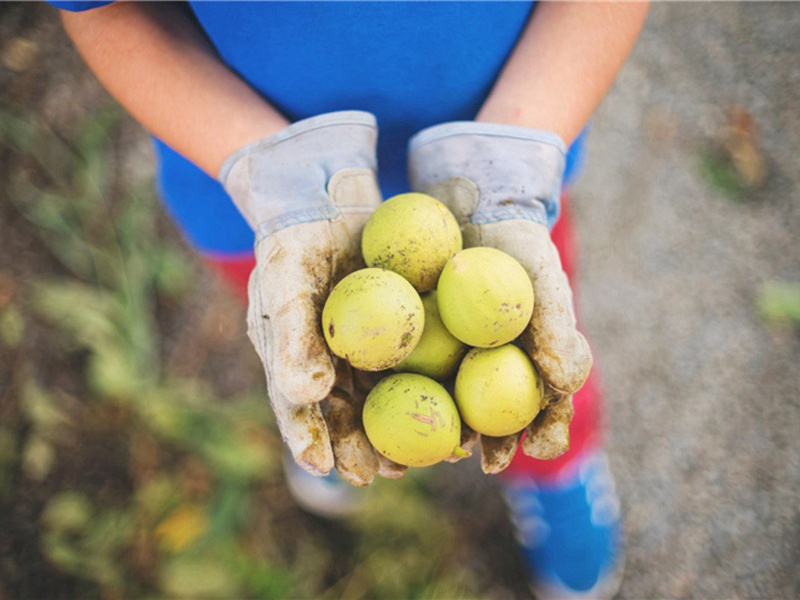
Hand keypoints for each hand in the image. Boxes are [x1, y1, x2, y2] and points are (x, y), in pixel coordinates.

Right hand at [220, 111, 402, 484]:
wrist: (324, 197)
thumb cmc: (294, 242)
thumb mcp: (286, 283)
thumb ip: (292, 339)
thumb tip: (304, 395)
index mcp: (292, 360)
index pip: (299, 410)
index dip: (313, 442)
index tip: (330, 469)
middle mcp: (327, 362)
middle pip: (346, 415)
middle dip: (365, 448)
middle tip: (388, 473)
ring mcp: (364, 348)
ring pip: (384, 398)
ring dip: (404, 428)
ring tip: (429, 452)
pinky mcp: (398, 329)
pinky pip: (416, 364)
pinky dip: (433, 386)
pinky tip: (459, 402)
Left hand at [408, 122, 591, 473]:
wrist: (475, 198)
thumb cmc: (518, 243)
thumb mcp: (542, 277)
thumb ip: (557, 328)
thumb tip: (567, 384)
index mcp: (518, 366)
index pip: (524, 412)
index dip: (519, 440)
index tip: (505, 460)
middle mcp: (477, 366)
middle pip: (471, 416)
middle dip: (456, 446)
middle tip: (447, 462)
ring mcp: (435, 353)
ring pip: (423, 399)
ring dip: (411, 431)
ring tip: (397, 454)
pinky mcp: (398, 334)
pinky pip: (385, 364)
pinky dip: (376, 385)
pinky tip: (362, 402)